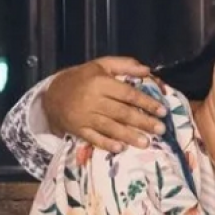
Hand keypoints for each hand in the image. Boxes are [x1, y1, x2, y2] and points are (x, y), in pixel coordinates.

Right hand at [43, 56, 165, 152]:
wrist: (53, 93)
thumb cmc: (84, 77)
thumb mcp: (102, 64)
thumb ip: (125, 65)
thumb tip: (148, 70)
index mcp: (100, 83)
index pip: (127, 94)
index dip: (146, 102)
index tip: (162, 111)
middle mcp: (92, 100)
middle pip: (121, 113)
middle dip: (143, 122)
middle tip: (161, 130)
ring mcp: (84, 117)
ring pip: (109, 127)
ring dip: (129, 136)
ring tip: (146, 143)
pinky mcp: (78, 129)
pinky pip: (93, 138)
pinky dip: (106, 144)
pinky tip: (120, 149)